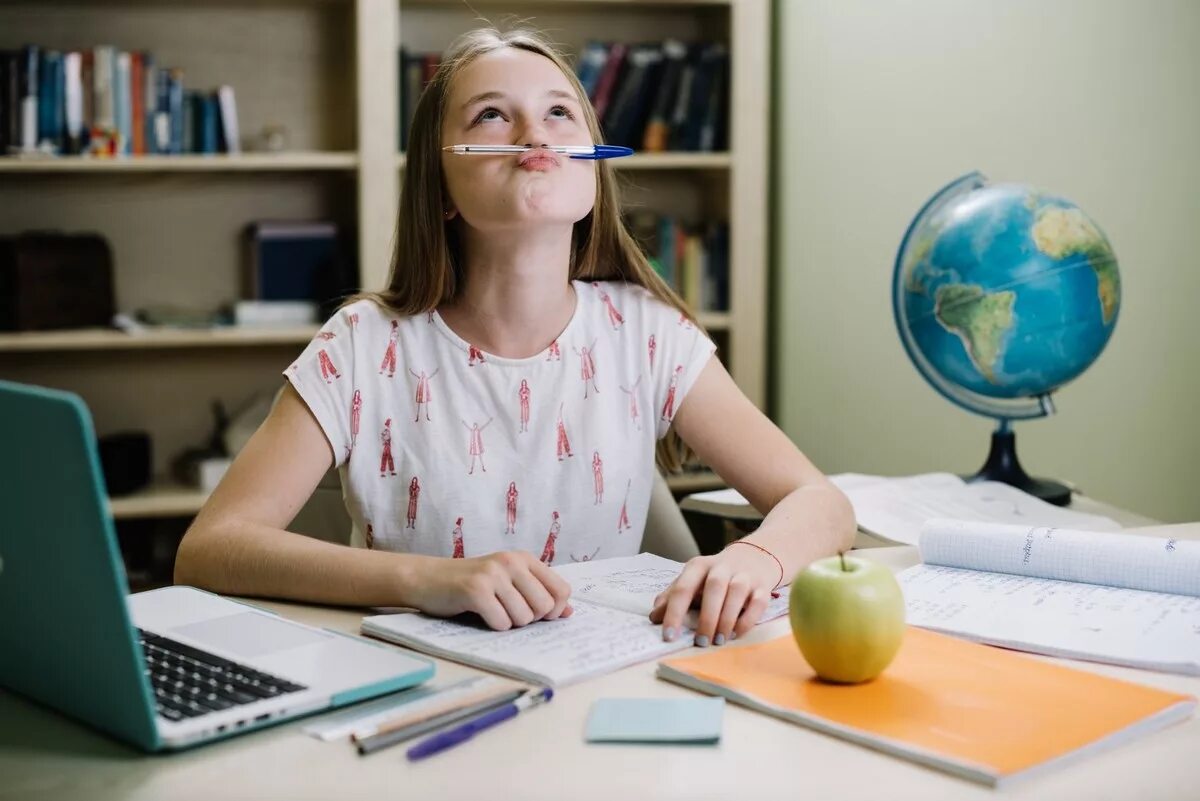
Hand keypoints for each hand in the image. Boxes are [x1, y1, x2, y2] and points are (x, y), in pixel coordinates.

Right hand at [416, 551, 573, 630]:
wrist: (428, 578)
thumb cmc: (472, 584)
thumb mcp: (509, 583)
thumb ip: (538, 593)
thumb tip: (569, 612)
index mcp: (524, 559)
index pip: (562, 590)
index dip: (555, 610)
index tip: (537, 614)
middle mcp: (511, 562)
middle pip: (545, 607)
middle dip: (530, 619)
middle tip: (508, 612)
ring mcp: (493, 574)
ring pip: (524, 618)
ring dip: (509, 623)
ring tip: (492, 610)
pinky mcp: (475, 590)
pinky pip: (501, 623)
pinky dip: (493, 626)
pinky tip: (480, 614)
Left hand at [649, 546, 778, 645]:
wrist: (754, 557)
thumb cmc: (715, 575)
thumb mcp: (692, 580)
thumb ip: (673, 596)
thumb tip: (654, 617)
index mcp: (699, 566)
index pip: (683, 588)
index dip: (674, 612)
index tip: (669, 636)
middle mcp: (722, 567)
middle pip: (714, 587)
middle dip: (706, 617)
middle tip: (700, 642)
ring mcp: (745, 575)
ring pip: (737, 592)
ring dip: (727, 619)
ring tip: (718, 641)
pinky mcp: (763, 587)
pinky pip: (758, 602)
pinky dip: (747, 620)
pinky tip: (736, 634)